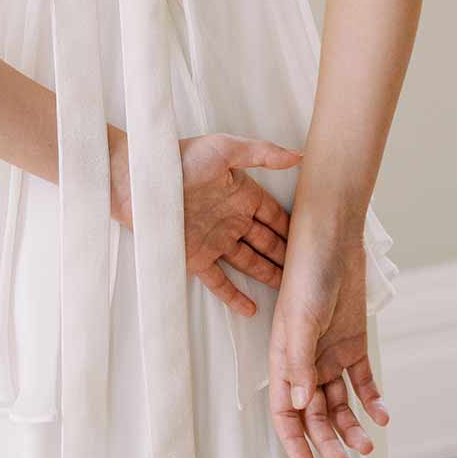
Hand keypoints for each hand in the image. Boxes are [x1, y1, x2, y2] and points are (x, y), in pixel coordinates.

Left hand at [109, 129, 299, 317]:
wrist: (139, 179)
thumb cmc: (180, 157)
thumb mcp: (225, 149)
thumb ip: (261, 153)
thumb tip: (298, 156)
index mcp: (242, 194)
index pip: (275, 216)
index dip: (294, 230)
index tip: (317, 245)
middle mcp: (231, 219)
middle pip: (266, 242)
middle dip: (287, 258)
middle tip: (310, 277)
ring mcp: (214, 240)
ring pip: (249, 262)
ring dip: (267, 276)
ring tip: (289, 294)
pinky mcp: (195, 257)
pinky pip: (219, 281)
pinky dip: (234, 295)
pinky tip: (251, 309)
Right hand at [269, 224, 390, 457]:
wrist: (334, 238)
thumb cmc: (308, 273)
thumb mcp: (302, 319)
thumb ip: (300, 363)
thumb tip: (301, 406)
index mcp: (283, 358)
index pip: (284, 410)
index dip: (293, 440)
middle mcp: (305, 361)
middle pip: (314, 413)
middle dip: (327, 440)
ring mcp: (330, 353)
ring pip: (340, 402)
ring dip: (352, 425)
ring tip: (368, 443)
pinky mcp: (353, 343)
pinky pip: (362, 381)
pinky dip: (371, 399)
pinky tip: (382, 415)